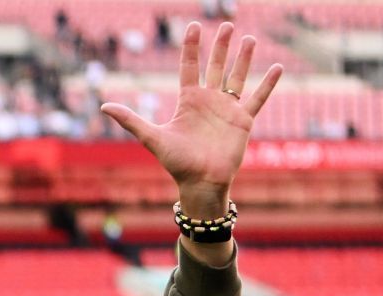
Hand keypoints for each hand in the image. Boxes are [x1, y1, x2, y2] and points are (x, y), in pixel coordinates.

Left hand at [101, 23, 281, 216]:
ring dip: (243, 59)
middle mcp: (208, 101)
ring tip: (249, 38)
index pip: (189, 67)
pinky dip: (268, 84)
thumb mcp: (152, 138)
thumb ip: (131, 120)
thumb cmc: (176, 163)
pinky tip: (278, 67)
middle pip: (215, 66)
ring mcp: (227, 109)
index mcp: (188, 101)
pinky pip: (258, 98)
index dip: (191, 47)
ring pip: (237, 77)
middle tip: (227, 25)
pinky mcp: (243, 120)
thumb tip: (103, 106)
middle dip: (221, 46)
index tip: (193, 26)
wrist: (200, 183)